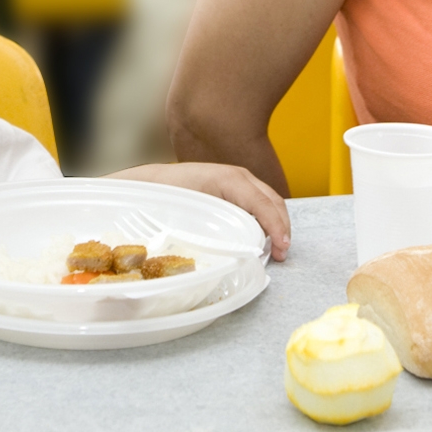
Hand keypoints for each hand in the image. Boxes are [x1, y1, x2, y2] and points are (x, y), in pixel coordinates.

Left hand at [107, 162, 291, 260]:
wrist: (148, 181)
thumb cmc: (160, 195)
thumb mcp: (177, 210)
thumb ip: (195, 225)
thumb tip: (210, 248)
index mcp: (224, 179)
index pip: (260, 201)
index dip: (274, 224)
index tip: (281, 246)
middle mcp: (235, 177)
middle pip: (271, 200)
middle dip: (281, 226)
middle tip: (282, 254)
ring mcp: (237, 181)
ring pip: (268, 201)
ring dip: (277, 224)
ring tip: (277, 250)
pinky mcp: (235, 190)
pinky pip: (259, 203)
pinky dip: (267, 220)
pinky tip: (264, 239)